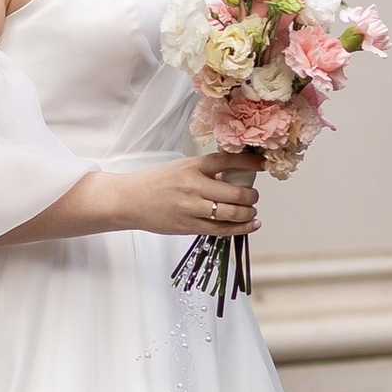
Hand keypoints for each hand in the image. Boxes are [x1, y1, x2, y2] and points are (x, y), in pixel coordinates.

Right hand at [118, 156, 261, 239]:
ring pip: (232, 213)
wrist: (129, 201)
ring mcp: (192, 208)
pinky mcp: (189, 226)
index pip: (228, 161)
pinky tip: (250, 224)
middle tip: (253, 196)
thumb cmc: (155, 182)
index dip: (249, 163)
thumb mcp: (180, 167)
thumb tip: (235, 176)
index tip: (263, 165)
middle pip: (236, 192)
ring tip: (251, 211)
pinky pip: (221, 230)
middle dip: (251, 195)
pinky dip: (240, 228)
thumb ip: (205, 171)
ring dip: (248, 212)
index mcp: (192, 166)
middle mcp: (194, 186)